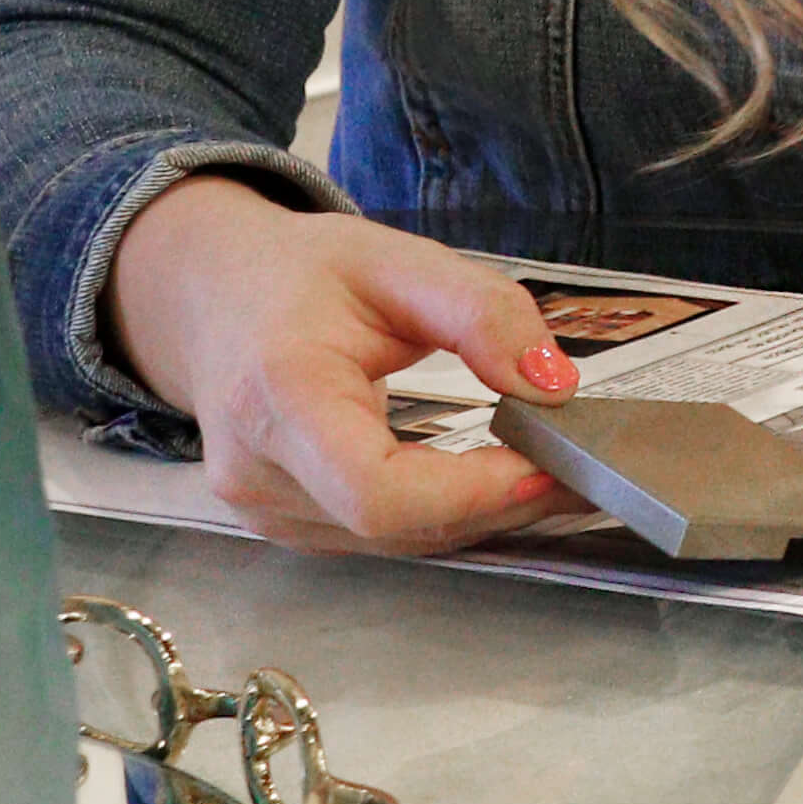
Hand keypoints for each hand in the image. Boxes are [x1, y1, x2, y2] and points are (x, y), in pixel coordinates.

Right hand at [106, 177, 580, 555]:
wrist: (215, 298)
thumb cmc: (300, 276)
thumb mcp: (400, 261)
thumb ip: (482, 312)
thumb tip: (551, 383)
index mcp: (278, 395)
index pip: (377, 490)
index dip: (474, 493)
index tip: (551, 461)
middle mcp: (258, 468)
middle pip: (396, 527)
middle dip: (502, 503)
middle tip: (586, 464)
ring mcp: (264, 508)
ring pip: (397, 542)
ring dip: (483, 514)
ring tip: (554, 466)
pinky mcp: (283, 522)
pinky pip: (380, 537)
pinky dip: (447, 514)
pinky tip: (495, 478)